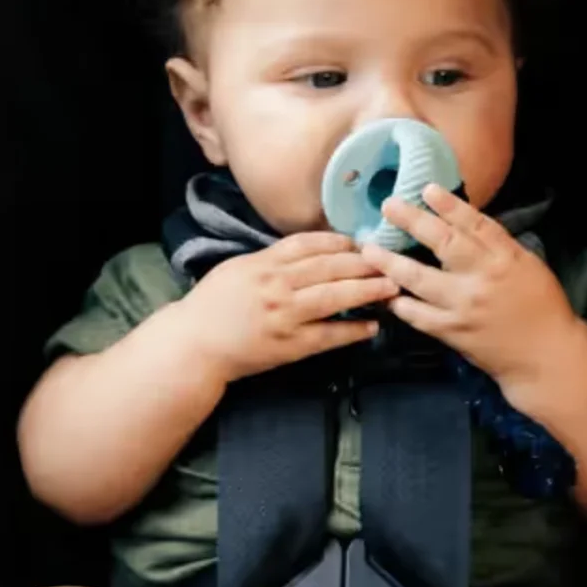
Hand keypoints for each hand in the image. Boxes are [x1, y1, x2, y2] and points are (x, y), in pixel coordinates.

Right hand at [175, 231, 397, 383]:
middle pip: (330, 267)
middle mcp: (277, 285)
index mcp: (264, 263)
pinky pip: (329, 336)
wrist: (194, 344)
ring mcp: (285, 315)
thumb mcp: (238, 268)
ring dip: (367, 291)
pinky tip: (372, 327)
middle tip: (390, 259)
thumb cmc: (213, 304)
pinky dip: (353, 331)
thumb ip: (272, 258)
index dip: (340, 241)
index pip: (310, 244)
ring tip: (392, 287)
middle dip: (365, 262)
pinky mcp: (290, 345)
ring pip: (335, 297)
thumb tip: (310, 250)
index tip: (361, 241)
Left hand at [361, 184, 582, 389]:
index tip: (427, 189)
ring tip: (369, 251)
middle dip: (413, 221)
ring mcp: (464, 307)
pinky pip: (418, 316)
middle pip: (443, 243)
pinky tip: (385, 294)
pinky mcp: (452, 332)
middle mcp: (482, 278)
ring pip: (420, 280)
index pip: (474, 224)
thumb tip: (463, 223)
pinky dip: (400, 304)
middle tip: (388, 206)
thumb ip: (496, 247)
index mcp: (505, 258)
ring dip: (391, 263)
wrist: (544, 356)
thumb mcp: (528, 266)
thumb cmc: (541, 306)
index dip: (449, 205)